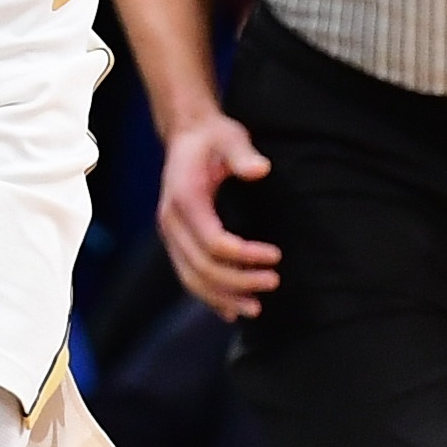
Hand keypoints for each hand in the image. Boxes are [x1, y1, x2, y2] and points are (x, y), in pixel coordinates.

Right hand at [157, 112, 279, 320]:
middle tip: (273, 281)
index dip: (244, 255)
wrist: (186, 135)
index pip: (213, 241)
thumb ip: (243, 154)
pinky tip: (231, 312)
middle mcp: (171, 221)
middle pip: (202, 267)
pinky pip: (188, 276)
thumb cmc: (213, 137)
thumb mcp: (231, 137)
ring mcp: (171, 234)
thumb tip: (260, 169)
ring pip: (191, 278)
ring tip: (256, 308)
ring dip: (223, 297)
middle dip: (238, 281)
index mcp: (184, 199)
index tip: (275, 255)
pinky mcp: (176, 241)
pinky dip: (209, 297)